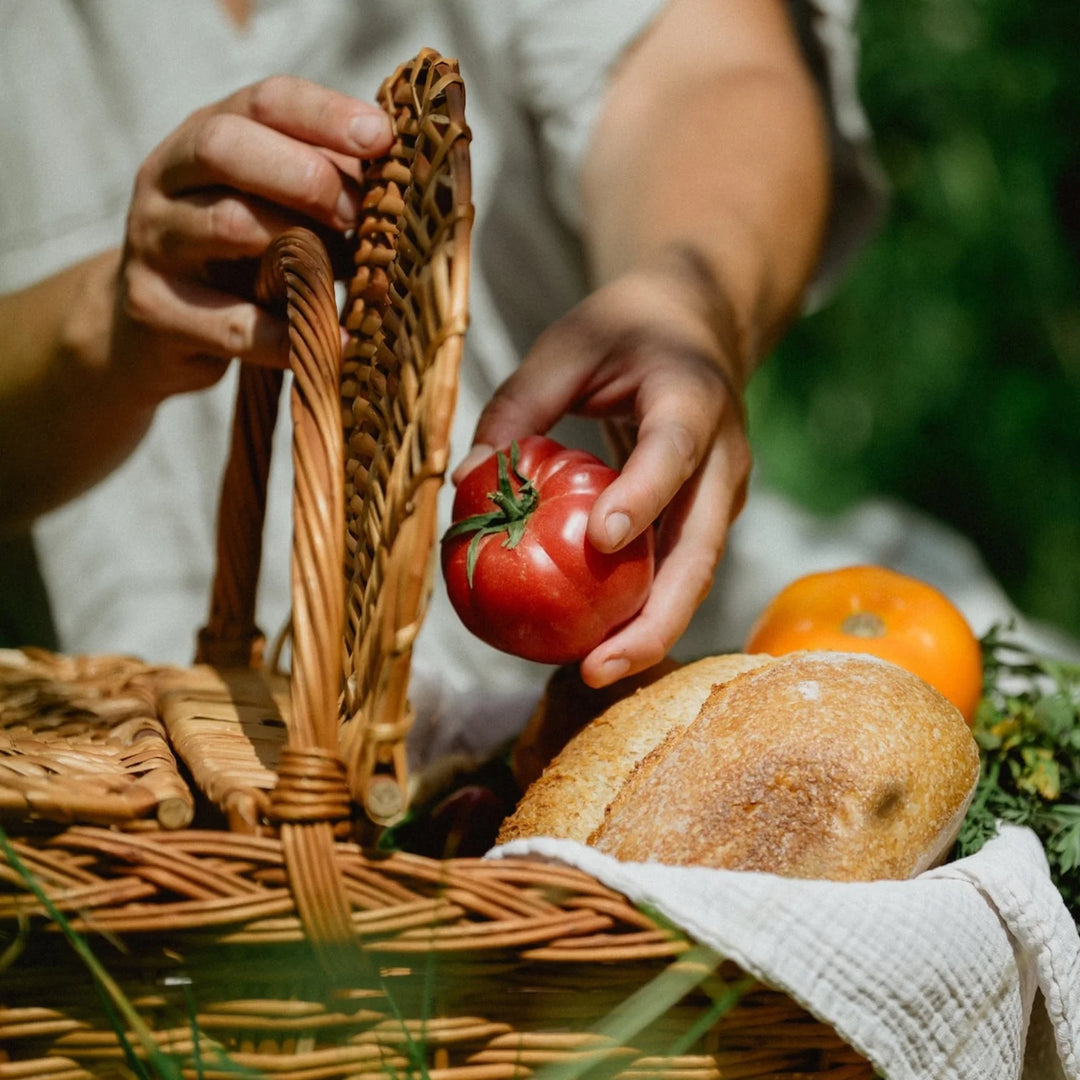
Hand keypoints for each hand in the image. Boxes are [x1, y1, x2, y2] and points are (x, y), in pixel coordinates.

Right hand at [113, 75, 392, 403]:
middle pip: (225, 146)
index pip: (263, 102)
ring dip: (300, 248)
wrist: (151, 332)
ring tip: (348, 276)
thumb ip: (327, 192)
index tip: (382, 138)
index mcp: (205, 135)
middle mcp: (167, 177)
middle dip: (304, 175)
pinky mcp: (153, 308)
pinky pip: (232, 322)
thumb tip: (403, 190)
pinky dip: (289, 335)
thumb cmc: (238, 261)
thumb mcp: (277, 213)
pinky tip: (335, 342)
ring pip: (227, 224)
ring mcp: (152, 241)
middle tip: (356, 212)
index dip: (325, 115)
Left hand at [453, 256, 751, 686]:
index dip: (643, 496)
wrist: (700, 325)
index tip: (601, 540)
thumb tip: (468, 481)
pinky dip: (644, 609)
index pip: (672, 451)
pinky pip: (678, 571)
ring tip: (593, 671)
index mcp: (692, 399)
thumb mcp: (567, 345)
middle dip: (656, 616)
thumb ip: (519, 405)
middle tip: (598, 665)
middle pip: (701, 549)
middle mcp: (722, 457)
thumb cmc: (626, 330)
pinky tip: (597, 642)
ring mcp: (721, 495)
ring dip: (651, 629)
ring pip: (695, 576)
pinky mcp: (706, 518)